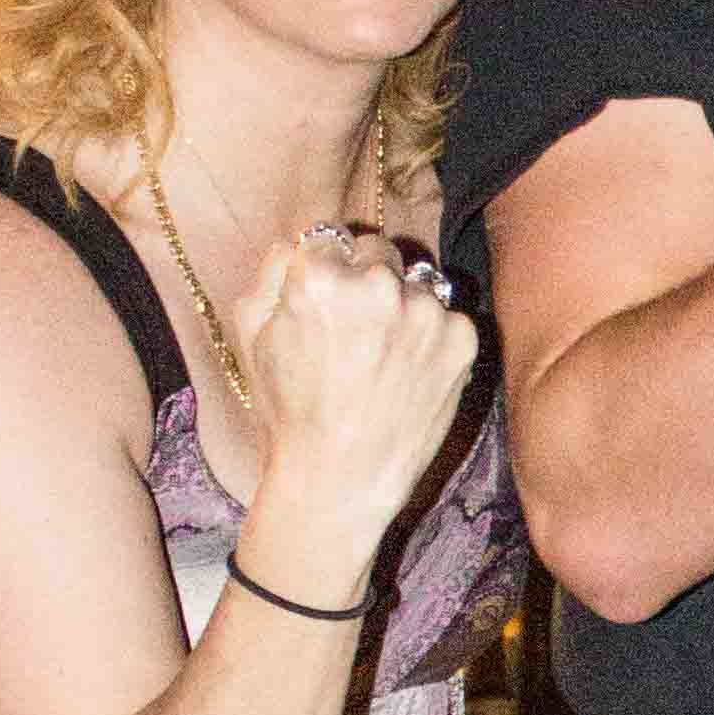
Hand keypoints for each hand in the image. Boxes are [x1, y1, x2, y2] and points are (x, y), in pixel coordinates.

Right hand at [235, 232, 477, 568]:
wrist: (341, 478)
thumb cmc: (288, 408)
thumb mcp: (251, 332)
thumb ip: (273, 268)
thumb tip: (302, 238)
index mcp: (320, 276)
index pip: (329, 236)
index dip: (324, 269)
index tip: (324, 301)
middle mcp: (379, 284)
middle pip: (377, 251)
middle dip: (365, 280)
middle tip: (354, 331)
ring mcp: (426, 311)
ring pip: (415, 283)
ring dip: (401, 307)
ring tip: (381, 358)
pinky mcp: (462, 339)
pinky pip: (446, 316)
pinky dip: (431, 338)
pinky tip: (408, 373)